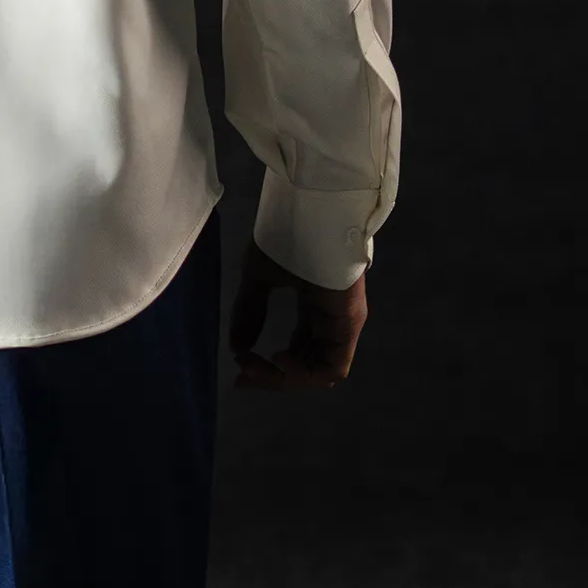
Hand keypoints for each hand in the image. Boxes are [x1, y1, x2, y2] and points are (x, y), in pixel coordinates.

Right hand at [229, 235, 366, 391]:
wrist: (309, 209)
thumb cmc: (287, 234)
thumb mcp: (260, 277)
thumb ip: (250, 312)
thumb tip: (238, 347)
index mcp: (315, 307)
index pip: (297, 350)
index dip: (270, 367)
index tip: (240, 369)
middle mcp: (332, 321)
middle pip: (307, 366)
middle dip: (273, 377)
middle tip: (243, 374)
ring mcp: (343, 323)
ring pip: (320, 372)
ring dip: (286, 378)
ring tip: (258, 365)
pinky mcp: (349, 322)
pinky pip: (334, 366)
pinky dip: (306, 374)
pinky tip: (279, 359)